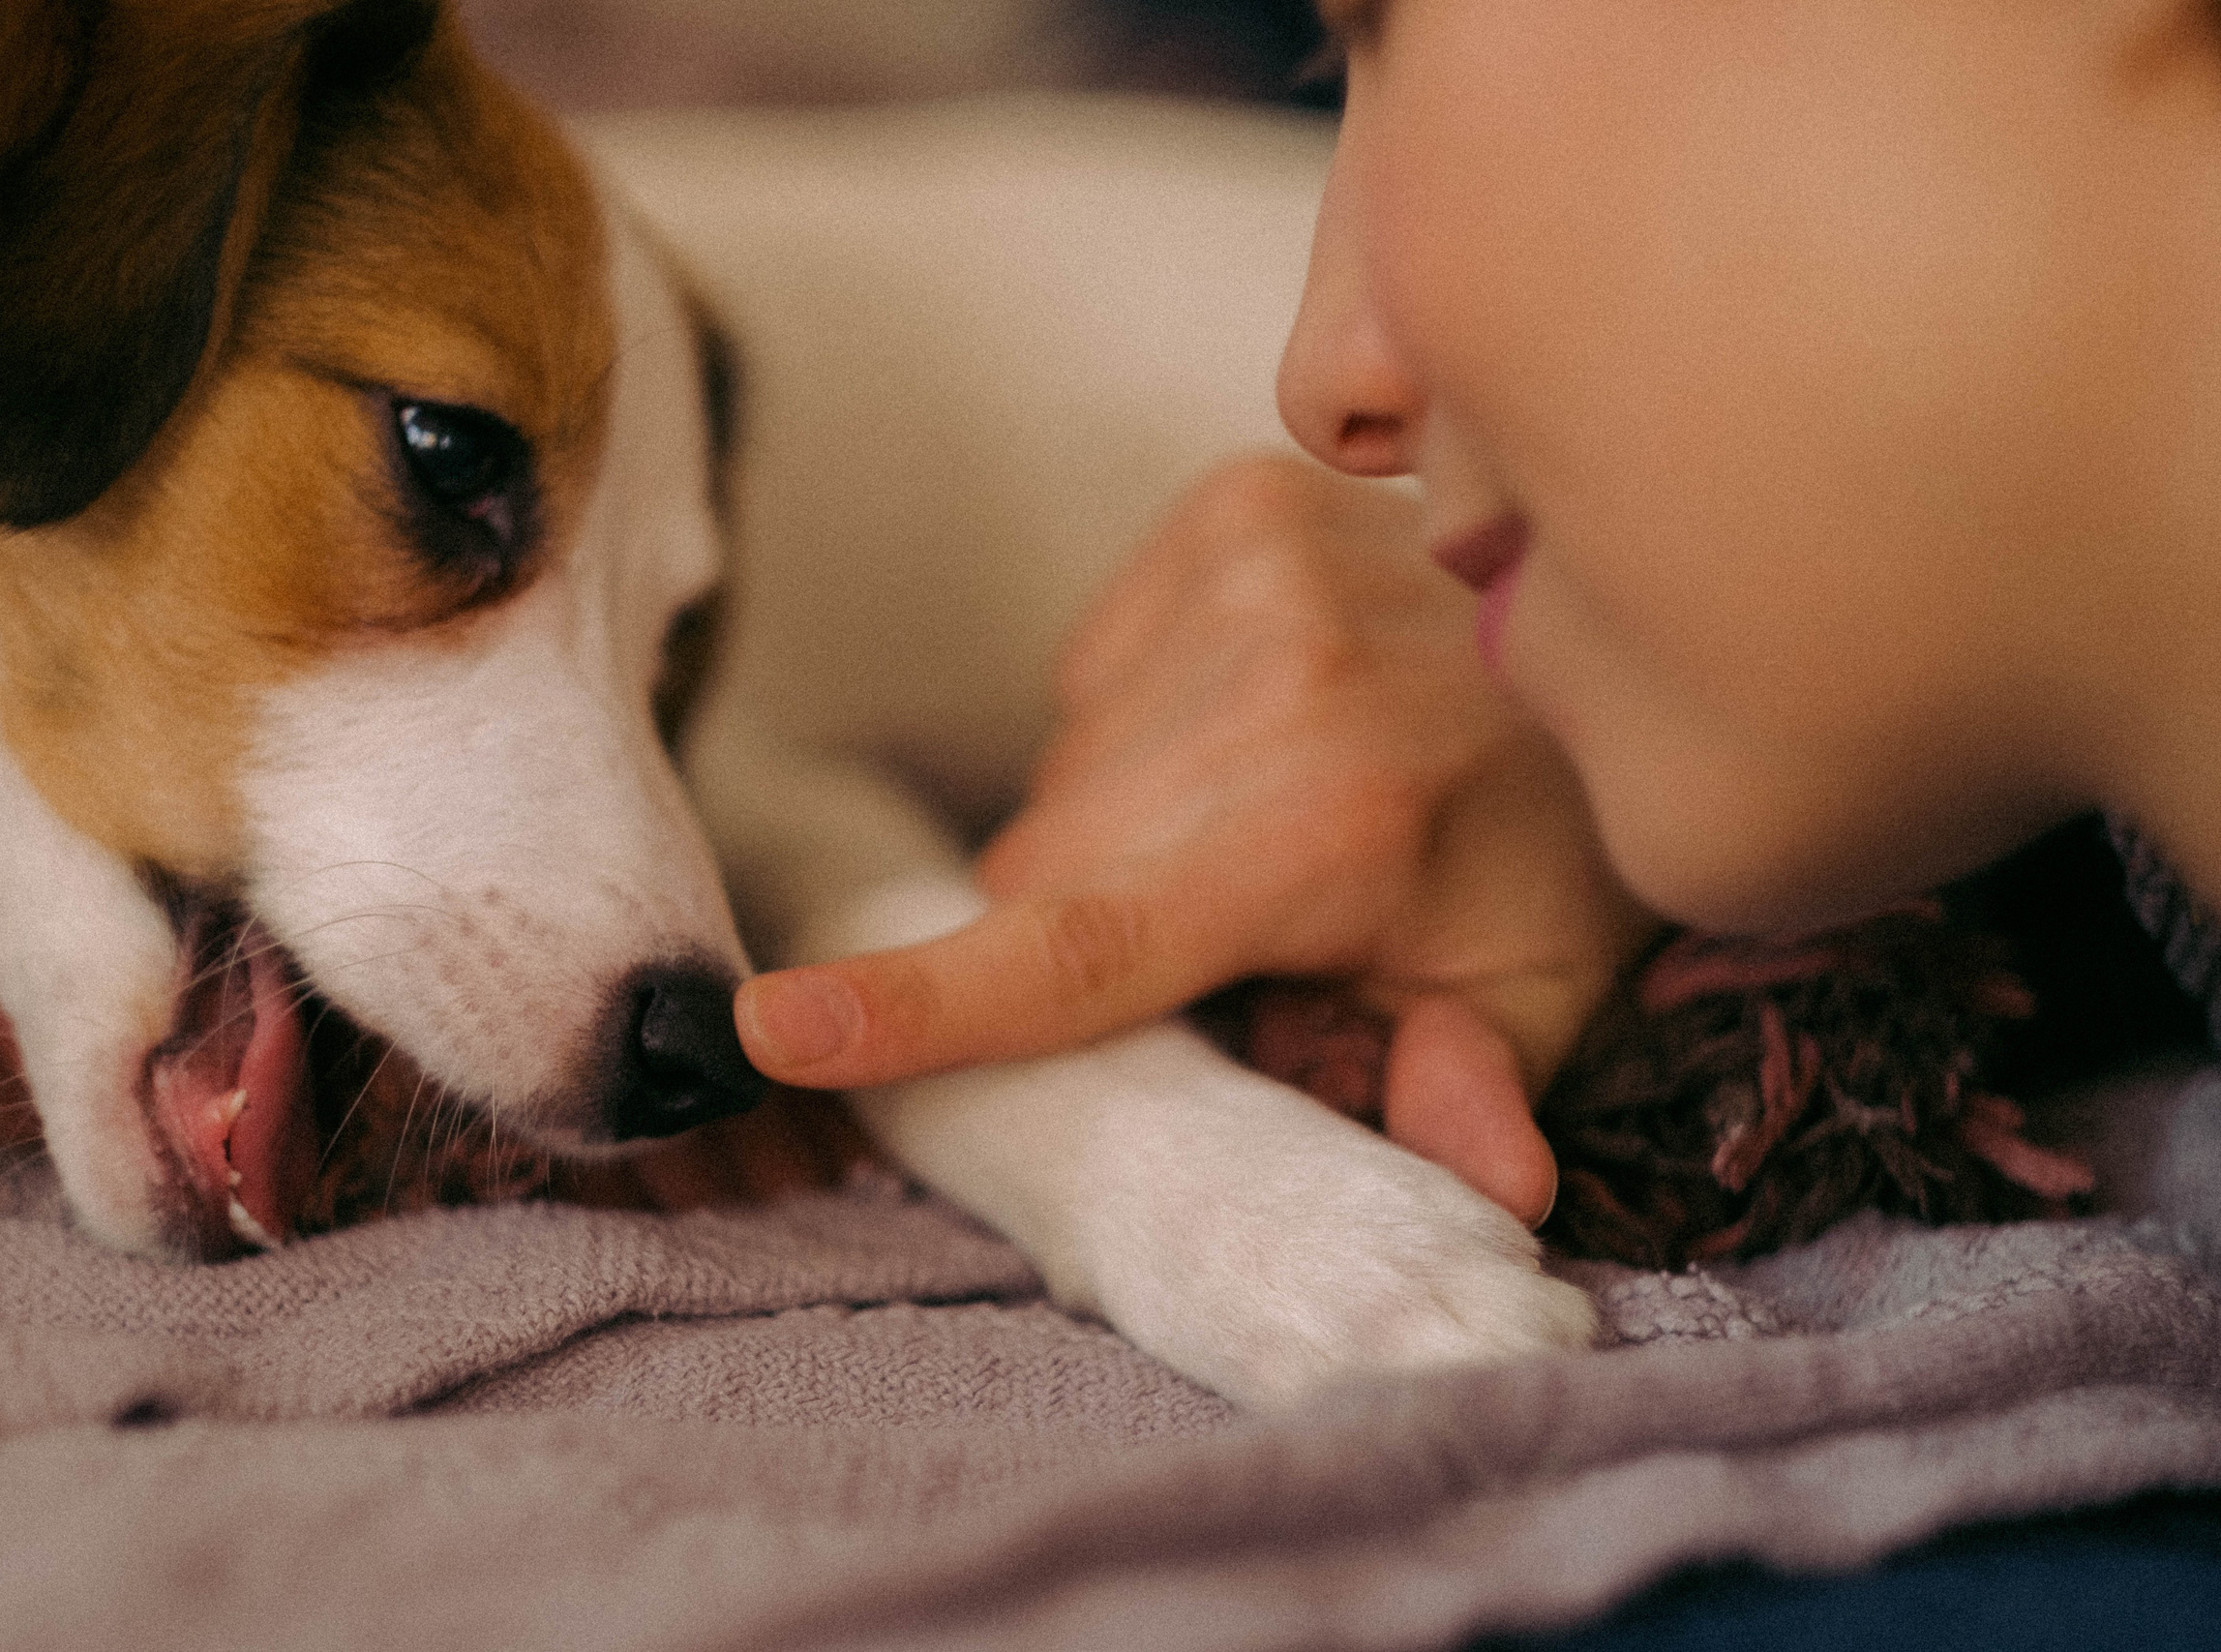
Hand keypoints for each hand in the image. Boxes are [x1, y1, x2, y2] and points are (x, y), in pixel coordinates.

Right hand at [735, 455, 1658, 1223]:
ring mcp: (1243, 567)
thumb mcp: (1546, 990)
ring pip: (1062, 767)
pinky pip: (1092, 666)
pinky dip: (1146, 717)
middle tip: (1245, 925)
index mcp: (1333, 824)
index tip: (768, 1030)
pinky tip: (1263, 712)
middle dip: (1100, 925)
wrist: (1630, 598)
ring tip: (1273, 802)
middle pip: (1047, 868)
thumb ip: (1472, 1086)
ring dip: (1123, 818)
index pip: (1078, 942)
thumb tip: (1488, 1191)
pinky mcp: (1226, 502)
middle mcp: (1272, 678)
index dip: (916, 1004)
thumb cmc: (1567, 828)